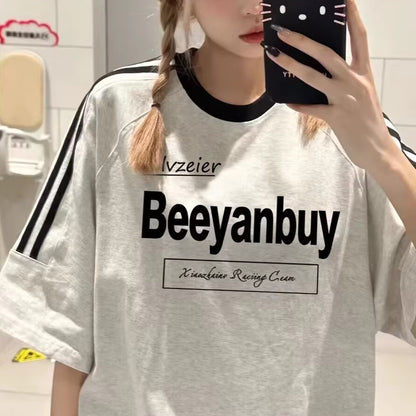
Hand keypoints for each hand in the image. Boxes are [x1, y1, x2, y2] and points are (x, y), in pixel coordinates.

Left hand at [265, 0, 393, 170]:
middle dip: (303, 40)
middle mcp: (355, 81)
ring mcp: (345, 99)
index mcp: (364, 72)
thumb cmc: (367, 120)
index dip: (352, 16)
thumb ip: (345, 80)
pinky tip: (286, 101)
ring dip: (291, 64)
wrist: (377, 150)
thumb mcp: (362, 94)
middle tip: (283, 31)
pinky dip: (297, 105)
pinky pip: (310, 108)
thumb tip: (320, 70)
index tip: (345, 0)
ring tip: (275, 55)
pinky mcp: (336, 117)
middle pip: (327, 53)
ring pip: (313, 77)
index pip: (359, 38)